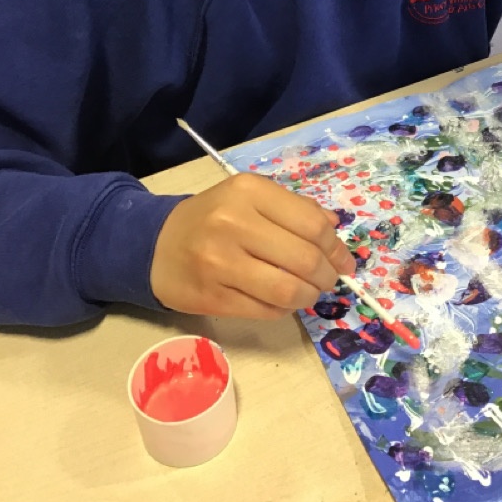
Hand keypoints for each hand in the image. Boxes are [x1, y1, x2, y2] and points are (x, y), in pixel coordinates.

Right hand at [150, 173, 355, 318]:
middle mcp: (233, 223)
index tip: (344, 261)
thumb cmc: (212, 217)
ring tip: (310, 293)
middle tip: (330, 280)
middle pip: (304, 259)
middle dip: (327, 276)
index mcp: (248, 191)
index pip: (311, 224)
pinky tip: (282, 300)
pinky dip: (284, 308)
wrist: (156, 245)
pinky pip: (266, 310)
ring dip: (309, 296)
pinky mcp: (212, 296)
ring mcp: (220, 262)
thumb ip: (293, 209)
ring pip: (288, 290)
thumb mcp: (249, 198)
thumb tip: (334, 229)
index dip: (336, 247)